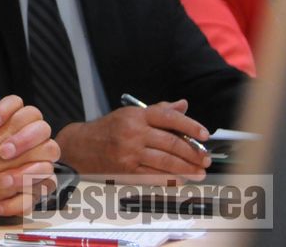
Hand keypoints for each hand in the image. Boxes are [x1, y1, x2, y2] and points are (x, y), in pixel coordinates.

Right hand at [55, 100, 210, 179]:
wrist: (79, 146)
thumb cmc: (106, 130)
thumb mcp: (129, 114)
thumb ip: (158, 111)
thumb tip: (183, 106)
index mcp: (135, 115)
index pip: (169, 118)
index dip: (190, 126)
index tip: (205, 135)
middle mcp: (133, 132)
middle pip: (171, 143)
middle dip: (193, 153)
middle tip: (206, 159)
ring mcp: (129, 153)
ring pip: (166, 162)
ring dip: (187, 169)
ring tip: (198, 173)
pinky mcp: (125, 170)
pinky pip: (153, 177)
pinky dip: (169, 180)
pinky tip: (179, 180)